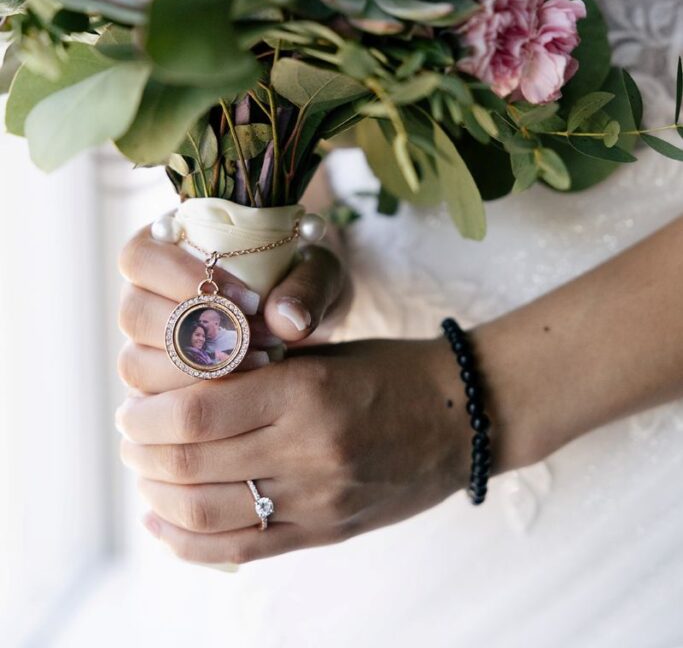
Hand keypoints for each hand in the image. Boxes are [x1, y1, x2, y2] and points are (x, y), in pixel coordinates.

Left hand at [115, 337, 473, 565]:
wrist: (460, 415)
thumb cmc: (388, 372)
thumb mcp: (323, 355)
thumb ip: (258, 375)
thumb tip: (182, 391)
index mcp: (304, 390)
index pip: (198, 409)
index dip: (150, 413)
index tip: (134, 407)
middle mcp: (307, 448)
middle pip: (191, 463)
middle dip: (143, 452)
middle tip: (131, 436)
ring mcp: (316, 498)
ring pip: (206, 511)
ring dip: (158, 495)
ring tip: (145, 474)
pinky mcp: (324, 531)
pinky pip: (242, 549)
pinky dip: (188, 542)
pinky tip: (163, 524)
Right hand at [117, 225, 350, 393]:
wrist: (306, 325)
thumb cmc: (302, 286)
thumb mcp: (317, 272)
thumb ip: (307, 288)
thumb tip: (287, 321)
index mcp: (164, 245)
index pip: (140, 257)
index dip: (182, 278)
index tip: (248, 299)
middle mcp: (143, 294)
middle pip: (133, 315)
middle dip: (198, 331)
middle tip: (260, 337)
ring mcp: (145, 345)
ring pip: (137, 364)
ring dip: (198, 370)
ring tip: (262, 360)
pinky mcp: (156, 388)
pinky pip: (154, 403)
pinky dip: (199, 400)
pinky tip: (248, 391)